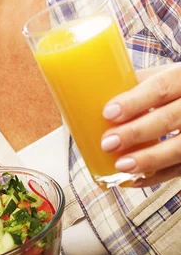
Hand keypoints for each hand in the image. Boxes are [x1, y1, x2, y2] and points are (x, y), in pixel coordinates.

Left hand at [100, 64, 180, 185]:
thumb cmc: (174, 86)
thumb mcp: (159, 75)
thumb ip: (131, 84)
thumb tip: (83, 96)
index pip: (160, 88)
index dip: (134, 102)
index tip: (108, 113)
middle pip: (170, 118)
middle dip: (136, 133)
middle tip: (108, 143)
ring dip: (149, 159)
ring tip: (121, 166)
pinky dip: (157, 176)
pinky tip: (133, 179)